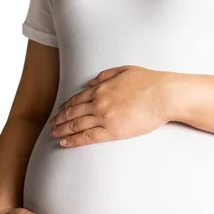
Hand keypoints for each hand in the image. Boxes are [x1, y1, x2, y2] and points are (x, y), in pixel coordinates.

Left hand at [48, 65, 171, 146]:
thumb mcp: (125, 70)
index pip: (77, 99)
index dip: (65, 107)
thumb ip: (105, 75)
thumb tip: (90, 82)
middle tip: (50, 125)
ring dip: (62, 130)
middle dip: (59, 120)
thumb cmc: (149, 82)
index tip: (59, 112)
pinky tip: (65, 143)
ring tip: (53, 135)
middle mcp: (98, 103)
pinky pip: (87, 137)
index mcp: (101, 88)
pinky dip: (74, 140)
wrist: (163, 95)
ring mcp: (104, 117)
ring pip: (76, 125)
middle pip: (72, 113)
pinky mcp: (112, 131)